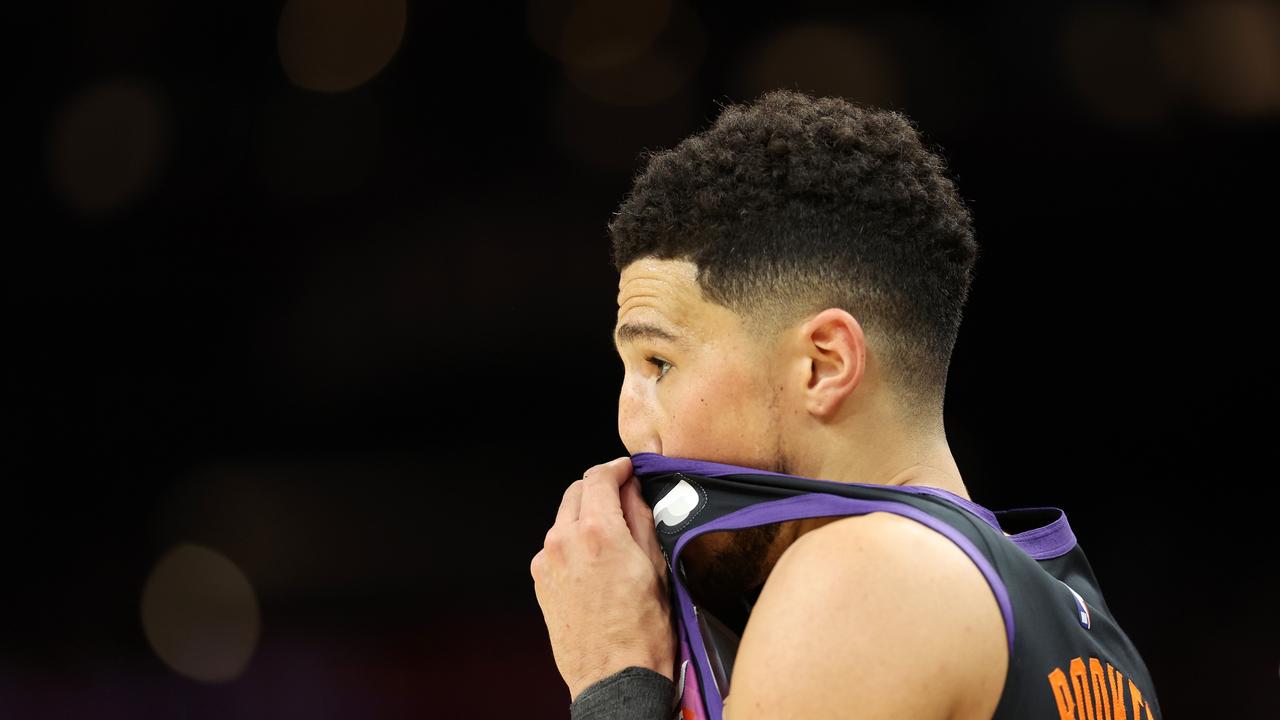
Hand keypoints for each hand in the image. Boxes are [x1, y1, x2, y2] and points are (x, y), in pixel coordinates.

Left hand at [530, 456, 676, 699]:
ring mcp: (547, 562)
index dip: (615, 468)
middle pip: (576, 492)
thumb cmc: (641, 632)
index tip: (625, 470)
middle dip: (599, 489)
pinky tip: (594, 562)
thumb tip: (634, 493)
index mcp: (596, 533)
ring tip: (611, 537)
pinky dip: (572, 542)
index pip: (598, 477)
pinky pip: (555, 546)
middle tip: (622, 498)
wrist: (614, 677)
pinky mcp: (540, 580)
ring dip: (585, 516)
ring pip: (563, 519)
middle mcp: (564, 542)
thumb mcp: (655, 566)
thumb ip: (641, 519)